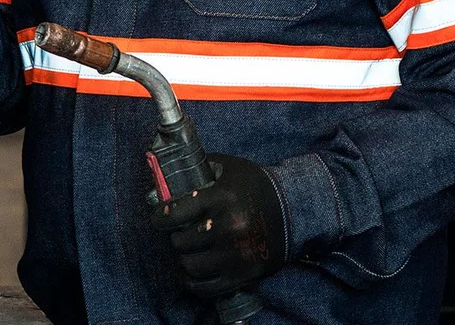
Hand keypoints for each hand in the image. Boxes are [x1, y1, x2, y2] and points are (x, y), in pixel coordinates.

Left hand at [149, 154, 287, 298]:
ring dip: (184, 258)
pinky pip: (208, 287)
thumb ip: (199, 167)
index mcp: (221, 198)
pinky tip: (191, 273)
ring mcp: (236, 253)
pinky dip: (194, 282)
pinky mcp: (245, 273)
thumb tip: (166, 178)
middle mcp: (228, 227)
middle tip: (179, 233)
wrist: (296, 209)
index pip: (175, 212)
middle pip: (180, 241)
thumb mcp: (229, 168)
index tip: (158, 218)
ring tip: (187, 250)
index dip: (160, 217)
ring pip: (190, 265)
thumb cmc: (256, 186)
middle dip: (175, 237)